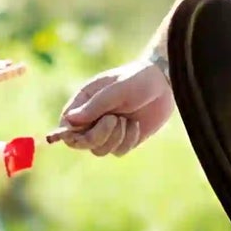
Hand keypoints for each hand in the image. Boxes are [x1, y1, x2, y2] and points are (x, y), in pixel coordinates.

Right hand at [56, 59, 174, 157]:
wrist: (165, 84)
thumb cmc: (138, 79)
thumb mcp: (117, 89)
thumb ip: (95, 105)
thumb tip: (70, 120)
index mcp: (83, 103)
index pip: (66, 125)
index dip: (68, 133)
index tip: (82, 131)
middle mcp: (91, 120)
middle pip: (79, 143)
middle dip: (97, 135)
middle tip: (114, 120)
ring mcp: (106, 132)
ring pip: (98, 150)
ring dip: (115, 137)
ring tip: (127, 119)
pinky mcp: (121, 140)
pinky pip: (117, 152)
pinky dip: (128, 140)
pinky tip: (136, 124)